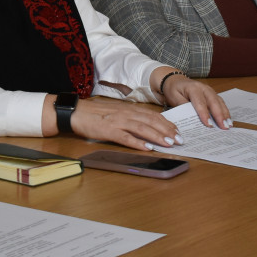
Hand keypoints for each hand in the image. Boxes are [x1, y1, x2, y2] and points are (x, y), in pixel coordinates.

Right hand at [68, 98, 190, 151]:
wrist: (76, 112)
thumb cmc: (96, 113)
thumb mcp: (117, 111)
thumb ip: (131, 117)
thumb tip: (146, 125)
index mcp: (129, 109)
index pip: (153, 115)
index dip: (166, 123)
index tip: (177, 131)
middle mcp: (126, 113)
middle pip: (151, 121)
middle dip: (167, 131)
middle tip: (179, 140)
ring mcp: (118, 122)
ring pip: (142, 128)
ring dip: (157, 136)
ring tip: (168, 143)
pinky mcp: (109, 131)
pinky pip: (126, 137)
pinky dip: (137, 143)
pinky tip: (147, 148)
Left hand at [156, 75, 231, 130]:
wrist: (175, 80)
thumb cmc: (174, 89)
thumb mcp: (173, 97)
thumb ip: (182, 106)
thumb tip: (191, 117)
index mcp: (193, 88)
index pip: (200, 103)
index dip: (205, 114)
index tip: (209, 125)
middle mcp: (204, 88)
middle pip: (213, 102)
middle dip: (219, 115)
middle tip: (223, 127)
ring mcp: (210, 90)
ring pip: (219, 102)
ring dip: (225, 114)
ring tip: (228, 125)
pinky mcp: (212, 94)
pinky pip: (220, 102)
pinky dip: (225, 111)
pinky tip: (228, 120)